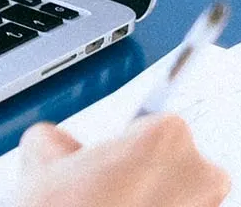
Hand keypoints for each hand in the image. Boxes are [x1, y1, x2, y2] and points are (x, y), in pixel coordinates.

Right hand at [14, 114, 230, 206]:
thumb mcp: (40, 159)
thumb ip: (56, 139)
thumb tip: (59, 148)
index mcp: (164, 137)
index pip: (155, 119)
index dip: (126, 138)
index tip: (195, 48)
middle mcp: (200, 172)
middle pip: (169, 156)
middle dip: (138, 168)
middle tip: (98, 186)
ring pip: (176, 192)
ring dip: (150, 197)